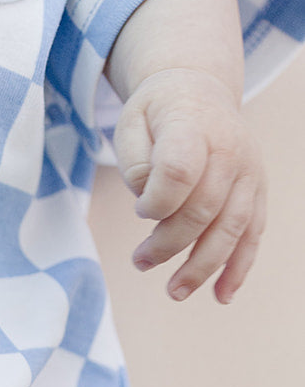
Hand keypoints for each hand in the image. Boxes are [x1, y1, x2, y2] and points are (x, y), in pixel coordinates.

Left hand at [112, 67, 265, 304]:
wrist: (199, 91)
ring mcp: (249, 172)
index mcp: (194, 126)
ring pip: (231, 228)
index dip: (156, 202)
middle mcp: (230, 149)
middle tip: (140, 262)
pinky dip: (238, 268)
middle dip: (169, 245)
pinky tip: (222, 295)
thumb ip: (135, 164)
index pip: (179, 172)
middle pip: (203, 209)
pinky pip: (253, 233)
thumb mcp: (130, 123)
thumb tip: (150, 208)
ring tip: (174, 292)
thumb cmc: (158, 114)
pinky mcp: (257, 190)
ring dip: (202, 267)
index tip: (139, 211)